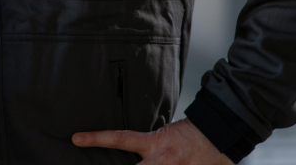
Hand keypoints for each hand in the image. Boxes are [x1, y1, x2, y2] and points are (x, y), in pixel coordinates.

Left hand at [72, 118, 230, 164]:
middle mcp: (161, 159)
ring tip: (158, 161)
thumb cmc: (189, 134)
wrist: (219, 134)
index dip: (96, 138)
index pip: (119, 138)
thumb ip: (144, 145)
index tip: (75, 139)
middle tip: (98, 164)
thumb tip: (124, 147)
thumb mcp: (163, 134)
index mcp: (153, 143)